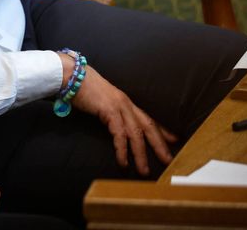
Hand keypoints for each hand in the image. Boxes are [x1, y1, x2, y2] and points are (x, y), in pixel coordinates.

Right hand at [64, 56, 177, 174]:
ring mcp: (118, 106)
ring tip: (144, 170)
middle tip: (168, 160)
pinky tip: (123, 161)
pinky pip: (119, 133)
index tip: (174, 140)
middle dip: (159, 144)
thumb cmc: (84, 87)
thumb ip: (110, 111)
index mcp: (126, 101)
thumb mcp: (102, 100)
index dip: (162, 129)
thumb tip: (113, 123)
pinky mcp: (108, 110)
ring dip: (140, 154)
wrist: (72, 75)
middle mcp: (126, 103)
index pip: (148, 117)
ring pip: (135, 133)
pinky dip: (122, 149)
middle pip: (148, 126)